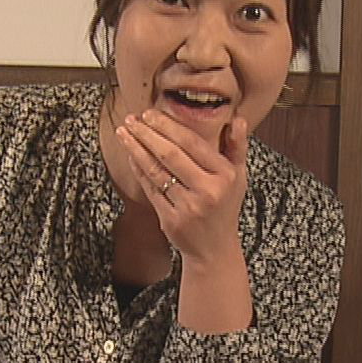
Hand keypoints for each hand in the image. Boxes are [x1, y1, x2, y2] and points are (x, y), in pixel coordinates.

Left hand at [116, 111, 247, 265]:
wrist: (214, 249)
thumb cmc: (225, 206)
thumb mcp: (238, 176)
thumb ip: (237, 146)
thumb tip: (237, 118)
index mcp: (224, 175)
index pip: (192, 143)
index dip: (168, 126)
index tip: (150, 114)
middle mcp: (208, 191)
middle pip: (171, 155)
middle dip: (147, 134)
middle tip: (131, 119)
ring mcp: (188, 207)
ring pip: (156, 171)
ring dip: (136, 149)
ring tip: (123, 133)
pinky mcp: (170, 220)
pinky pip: (150, 189)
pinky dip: (139, 170)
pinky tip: (131, 156)